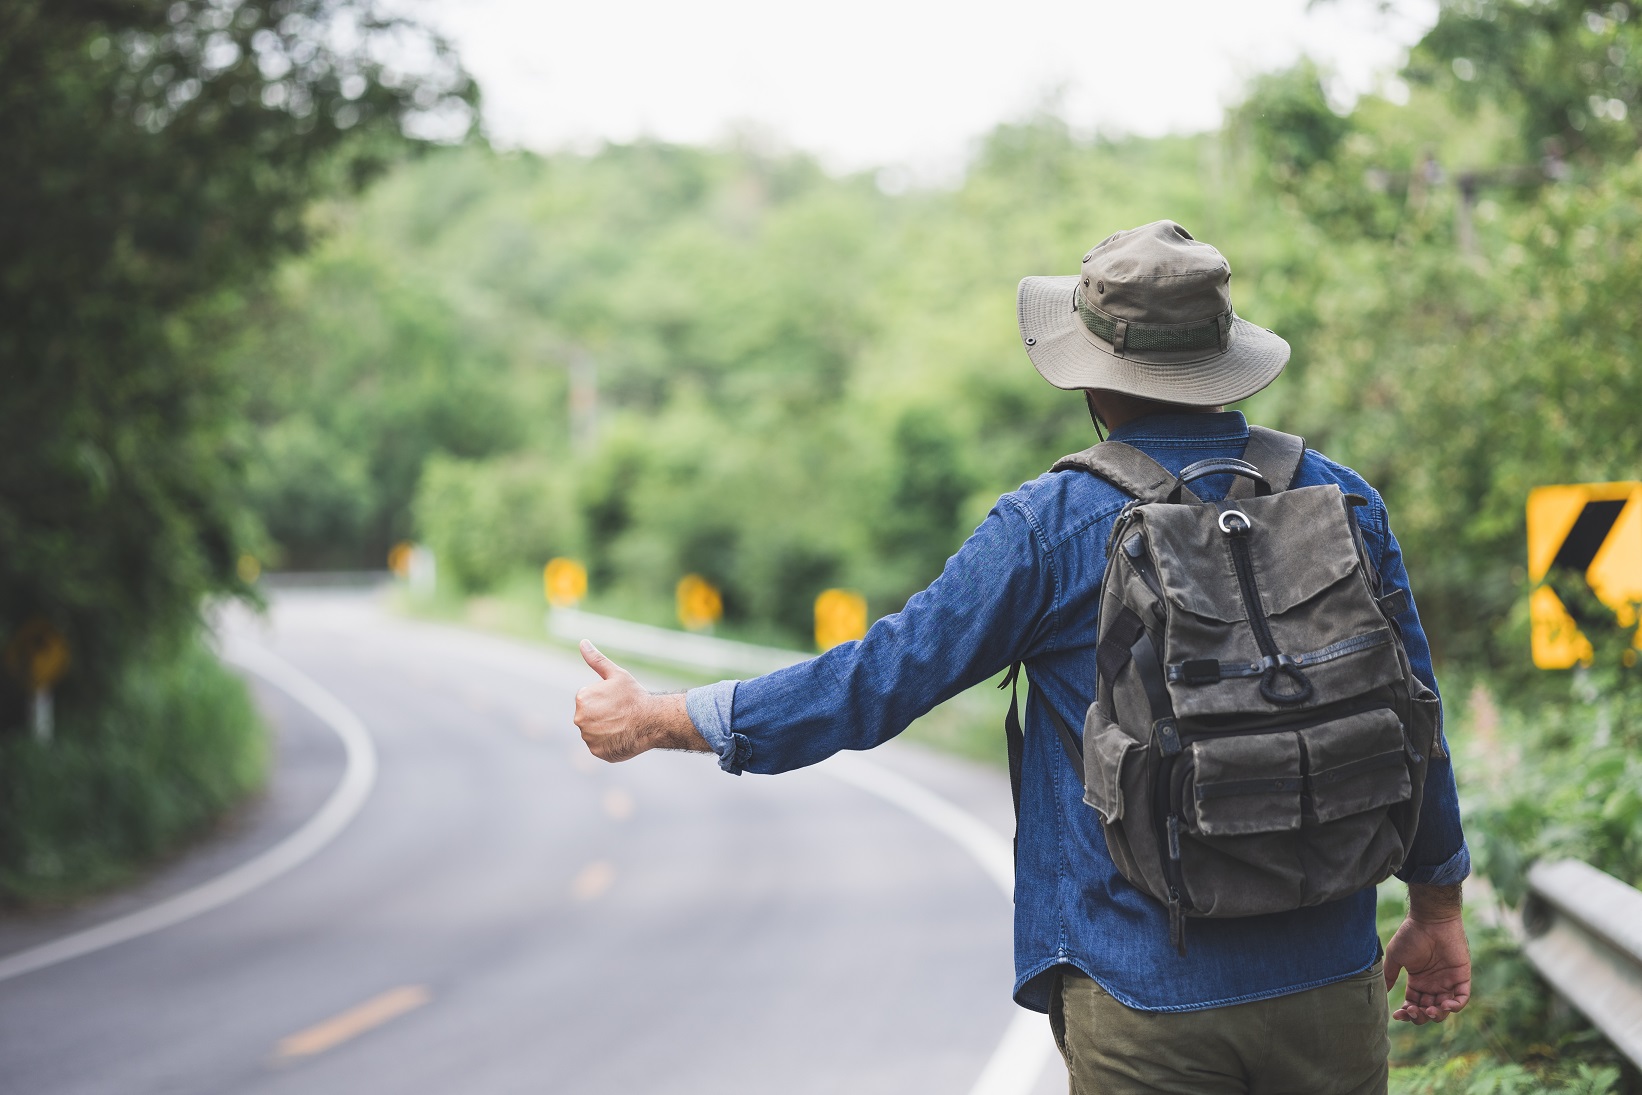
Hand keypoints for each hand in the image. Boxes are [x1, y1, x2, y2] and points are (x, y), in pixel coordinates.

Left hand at [572, 640, 705, 761]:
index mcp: (582, 698)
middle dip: (602, 715)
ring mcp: (588, 738)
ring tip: (622, 725)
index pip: (588, 699)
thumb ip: (596, 659)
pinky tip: (621, 737)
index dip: (604, 699)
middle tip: (621, 714)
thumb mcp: (616, 674)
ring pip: (594, 732)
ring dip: (605, 729)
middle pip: (589, 716)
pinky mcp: (597, 752)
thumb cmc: (635, 696)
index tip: (617, 701)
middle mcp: (580, 719)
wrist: (652, 721)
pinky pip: (600, 747)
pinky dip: (609, 743)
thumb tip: (582, 642)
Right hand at [1385, 887, 1470, 1024]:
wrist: (1430, 921)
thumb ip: (1389, 975)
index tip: (1398, 1014)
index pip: (1413, 1004)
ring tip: (1429, 1010)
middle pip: (1428, 1011)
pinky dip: (1455, 1006)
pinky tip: (1444, 1005)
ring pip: (1445, 1009)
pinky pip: (1462, 999)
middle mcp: (1433, 985)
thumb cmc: (1411, 936)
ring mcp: (1448, 982)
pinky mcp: (1462, 978)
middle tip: (1414, 1011)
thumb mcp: (1396, 957)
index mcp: (1417, 982)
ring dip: (1437, 1014)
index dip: (1407, 1013)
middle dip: (1421, 1016)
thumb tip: (1381, 992)